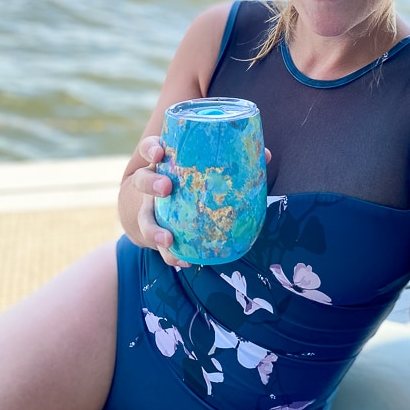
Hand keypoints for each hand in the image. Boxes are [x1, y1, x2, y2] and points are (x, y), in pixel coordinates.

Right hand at [131, 136, 271, 267]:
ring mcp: (149, 211)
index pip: (150, 149)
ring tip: (168, 239)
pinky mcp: (154, 233)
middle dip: (152, 184)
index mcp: (163, 164)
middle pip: (143, 180)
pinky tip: (183, 260)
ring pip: (144, 218)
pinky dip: (169, 254)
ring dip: (154, 230)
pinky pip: (158, 246)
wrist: (158, 208)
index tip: (159, 153)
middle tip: (166, 188)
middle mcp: (151, 186)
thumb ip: (232, 160)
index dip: (151, 149)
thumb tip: (266, 155)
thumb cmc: (190, 180)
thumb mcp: (201, 166)